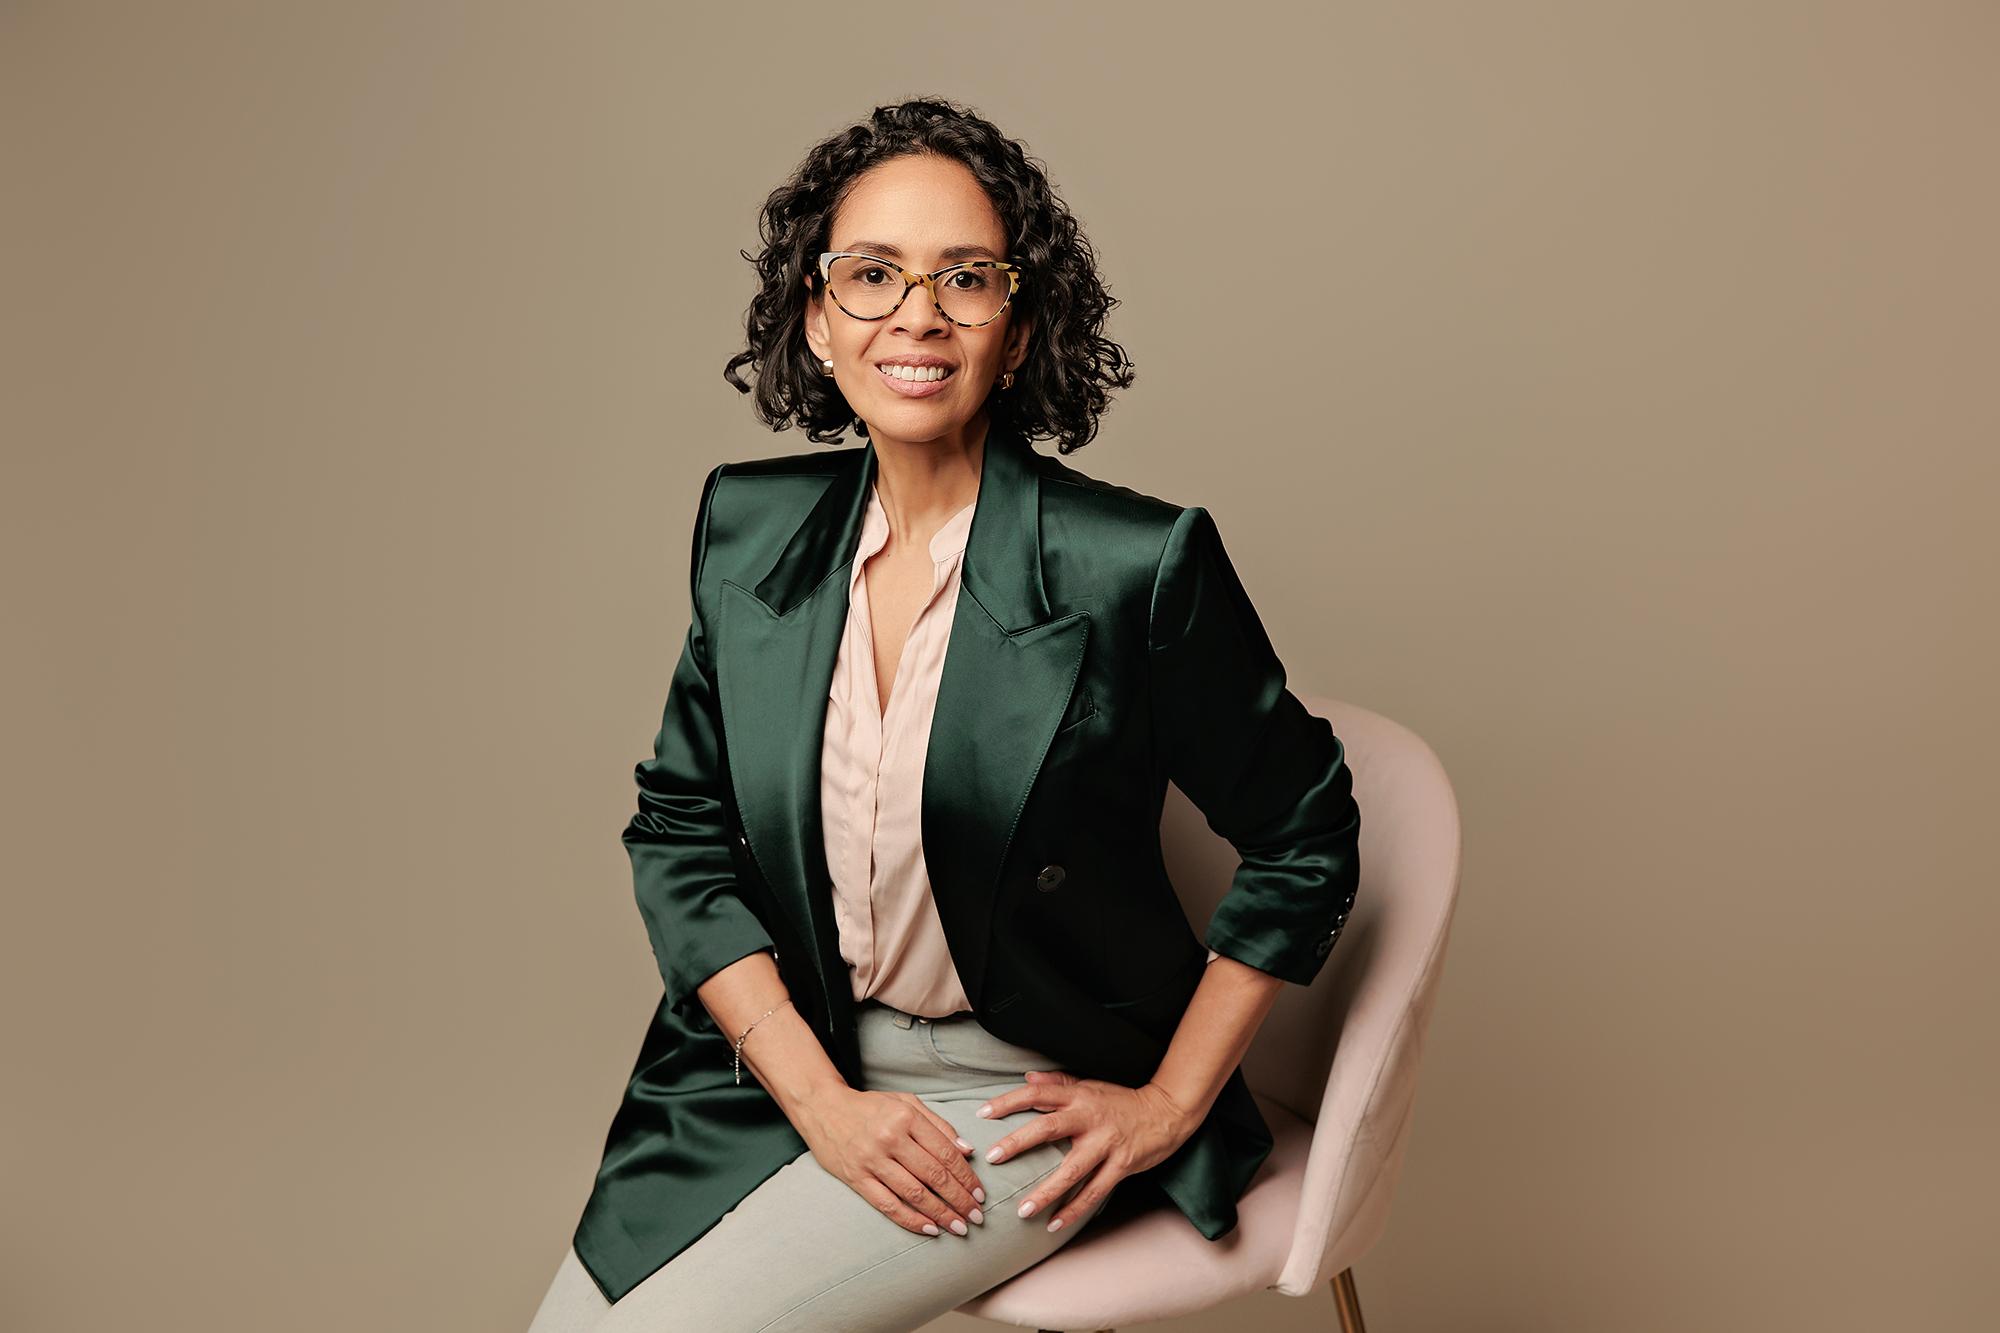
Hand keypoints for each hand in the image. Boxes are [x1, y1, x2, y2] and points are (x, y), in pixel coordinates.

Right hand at [793, 1085, 988, 1237]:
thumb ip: (938, 1125)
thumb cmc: (870, 1106)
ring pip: (914, 1193)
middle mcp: (889, 1138)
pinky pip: (887, 1204)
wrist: (822, 1108)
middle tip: (977, 1218)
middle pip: (933, 1175)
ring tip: (959, 1227)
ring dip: (940, 1214)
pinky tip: (929, 1229)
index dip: (966, 1177)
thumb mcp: (906, 1103)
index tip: (980, 1194)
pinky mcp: (855, 1178)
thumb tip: (967, 1151)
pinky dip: (910, 1219)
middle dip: (959, 1199)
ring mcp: (871, 1160)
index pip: (945, 1152)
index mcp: (906, 1117)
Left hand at [976, 1070, 1198, 1233]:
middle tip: (992, 1157)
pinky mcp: (1122, 1165)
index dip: (1008, 1102)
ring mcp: (1106, 1144)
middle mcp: (1089, 1118)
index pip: (1037, 1095)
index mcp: (1079, 1096)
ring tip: (1022, 1211)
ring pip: (1071, 1170)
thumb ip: (1058, 1082)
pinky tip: (1054, 1225)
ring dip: (1046, 1192)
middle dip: (1018, 1143)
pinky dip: (1074, 1210)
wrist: (1167, 1111)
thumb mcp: (1090, 1085)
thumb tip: (1027, 1078)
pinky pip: (1094, 1192)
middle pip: (1048, 1129)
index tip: (982, 1113)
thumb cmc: (1122, 1100)